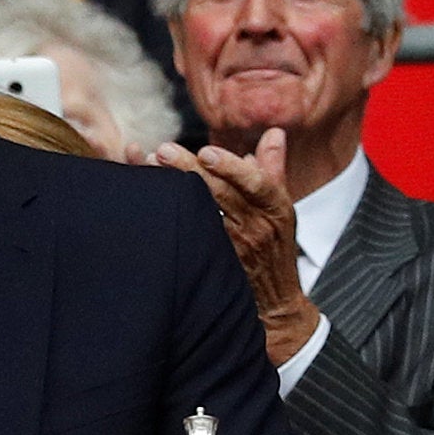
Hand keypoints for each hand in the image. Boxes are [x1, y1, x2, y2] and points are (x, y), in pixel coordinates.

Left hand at [155, 131, 317, 367]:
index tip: (207, 151)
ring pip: (204, 216)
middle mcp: (257, 227)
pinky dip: (174, 221)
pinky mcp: (219, 265)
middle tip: (164, 150)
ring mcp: (237, 248)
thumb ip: (274, 168)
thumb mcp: (282, 206)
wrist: (277, 302)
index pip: (257, 183)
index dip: (232, 167)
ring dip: (176, 193)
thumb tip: (274, 132)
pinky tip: (153, 205)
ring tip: (151, 168)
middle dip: (191, 170)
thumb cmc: (276, 246)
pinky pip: (193, 239)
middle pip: (223, 196)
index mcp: (275, 207)